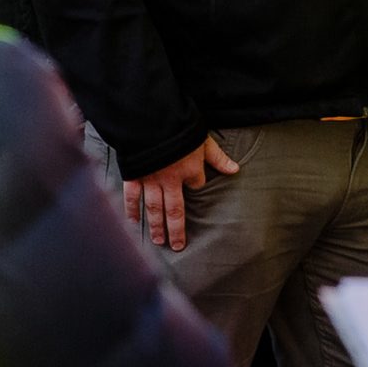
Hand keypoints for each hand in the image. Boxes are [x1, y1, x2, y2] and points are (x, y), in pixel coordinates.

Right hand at [122, 136, 241, 253]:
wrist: (150, 119)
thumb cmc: (177, 127)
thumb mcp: (202, 140)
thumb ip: (217, 157)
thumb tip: (235, 170)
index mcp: (190, 170)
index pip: (197, 184)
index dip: (197, 184)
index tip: (194, 184)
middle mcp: (171, 181)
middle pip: (175, 210)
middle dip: (175, 230)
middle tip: (175, 247)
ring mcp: (151, 180)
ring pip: (155, 208)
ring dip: (156, 226)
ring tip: (158, 241)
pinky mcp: (134, 175)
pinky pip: (132, 196)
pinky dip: (131, 209)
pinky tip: (133, 222)